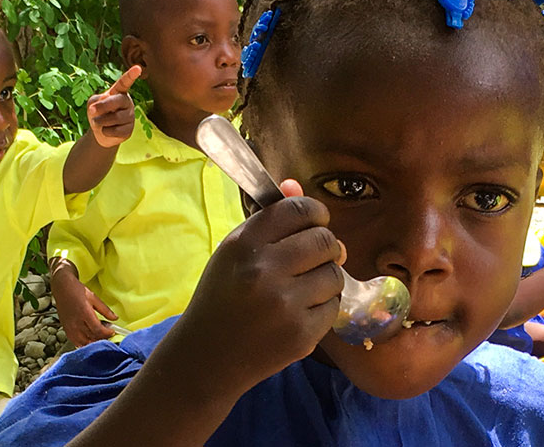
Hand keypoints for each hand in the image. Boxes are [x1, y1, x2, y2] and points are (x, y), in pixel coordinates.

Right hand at [51, 261, 118, 346]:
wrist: (62, 288)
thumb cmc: (77, 291)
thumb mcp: (94, 297)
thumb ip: (105, 310)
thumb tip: (115, 318)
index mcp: (84, 313)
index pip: (98, 329)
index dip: (107, 333)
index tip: (112, 331)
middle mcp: (76, 322)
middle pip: (92, 337)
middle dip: (102, 337)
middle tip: (108, 333)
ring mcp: (70, 327)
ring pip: (83, 342)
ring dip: (93, 342)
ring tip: (100, 336)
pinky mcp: (66, 329)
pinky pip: (75, 342)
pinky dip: (84, 343)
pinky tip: (89, 339)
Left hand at [87, 65, 139, 147]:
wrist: (100, 133)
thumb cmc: (97, 114)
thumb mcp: (92, 103)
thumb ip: (97, 100)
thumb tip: (106, 104)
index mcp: (119, 93)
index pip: (125, 83)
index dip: (131, 75)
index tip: (138, 68)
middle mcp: (127, 103)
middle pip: (117, 101)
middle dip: (103, 106)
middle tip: (91, 110)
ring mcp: (130, 117)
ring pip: (115, 118)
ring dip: (100, 121)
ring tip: (97, 123)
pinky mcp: (129, 130)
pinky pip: (116, 131)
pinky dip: (105, 132)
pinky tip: (107, 131)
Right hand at [179, 179, 344, 388]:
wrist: (208, 357)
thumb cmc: (222, 296)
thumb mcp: (234, 251)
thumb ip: (268, 219)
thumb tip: (297, 186)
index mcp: (244, 244)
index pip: (298, 209)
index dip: (315, 212)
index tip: (315, 221)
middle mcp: (264, 270)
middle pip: (324, 240)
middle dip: (326, 245)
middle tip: (315, 255)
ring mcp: (284, 304)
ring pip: (335, 274)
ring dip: (325, 277)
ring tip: (304, 286)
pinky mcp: (301, 334)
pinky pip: (334, 306)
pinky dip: (323, 307)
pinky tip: (300, 311)